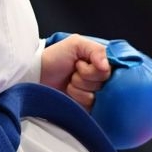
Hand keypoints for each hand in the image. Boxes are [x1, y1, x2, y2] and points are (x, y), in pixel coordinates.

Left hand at [44, 30, 151, 148]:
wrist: (36, 75)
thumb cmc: (55, 57)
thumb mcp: (76, 44)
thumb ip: (96, 51)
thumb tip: (106, 67)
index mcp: (101, 61)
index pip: (114, 67)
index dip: (99, 68)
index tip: (85, 63)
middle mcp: (100, 77)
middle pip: (106, 81)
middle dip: (86, 75)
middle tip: (74, 70)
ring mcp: (93, 93)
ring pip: (97, 94)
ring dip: (79, 87)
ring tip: (69, 81)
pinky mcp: (86, 107)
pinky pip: (91, 105)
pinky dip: (77, 98)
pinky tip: (69, 93)